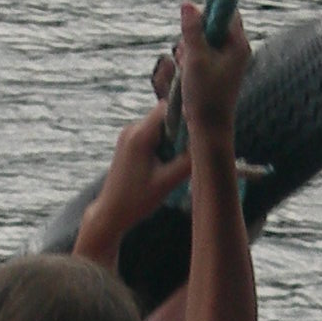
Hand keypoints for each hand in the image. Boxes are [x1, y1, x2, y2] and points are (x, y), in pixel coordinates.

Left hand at [74, 97, 190, 263]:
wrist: (111, 213)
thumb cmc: (137, 200)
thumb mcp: (168, 182)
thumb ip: (188, 161)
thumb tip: (210, 145)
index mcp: (140, 135)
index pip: (169, 108)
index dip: (186, 115)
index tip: (197, 134)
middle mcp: (132, 129)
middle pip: (165, 116)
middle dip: (180, 130)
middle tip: (186, 152)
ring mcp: (128, 134)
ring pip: (160, 125)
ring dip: (172, 139)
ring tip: (174, 162)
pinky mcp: (129, 142)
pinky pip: (152, 134)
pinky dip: (163, 144)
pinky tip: (164, 163)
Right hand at [174, 0, 250, 141]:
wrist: (209, 129)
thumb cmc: (205, 95)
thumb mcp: (195, 58)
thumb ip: (192, 30)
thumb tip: (188, 3)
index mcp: (239, 45)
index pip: (226, 12)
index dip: (207, 13)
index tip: (191, 24)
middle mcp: (237, 51)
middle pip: (213, 26)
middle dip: (194, 35)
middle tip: (186, 52)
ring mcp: (227, 62)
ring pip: (204, 41)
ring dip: (190, 49)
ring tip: (186, 67)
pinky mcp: (217, 72)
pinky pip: (202, 56)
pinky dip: (191, 61)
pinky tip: (185, 74)